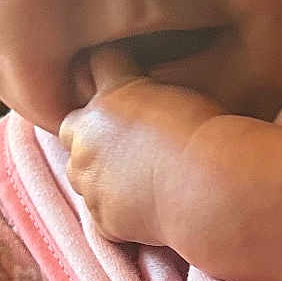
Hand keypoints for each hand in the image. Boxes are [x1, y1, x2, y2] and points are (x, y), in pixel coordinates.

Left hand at [57, 45, 222, 243]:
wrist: (210, 187)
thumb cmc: (209, 137)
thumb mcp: (181, 97)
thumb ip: (149, 96)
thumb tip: (148, 106)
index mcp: (112, 94)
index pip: (97, 65)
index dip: (109, 74)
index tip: (124, 85)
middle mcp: (89, 134)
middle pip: (71, 126)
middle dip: (89, 134)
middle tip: (123, 144)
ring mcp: (90, 178)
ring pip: (80, 173)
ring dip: (100, 174)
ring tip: (139, 182)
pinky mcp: (101, 216)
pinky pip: (101, 213)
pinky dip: (117, 214)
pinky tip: (147, 212)